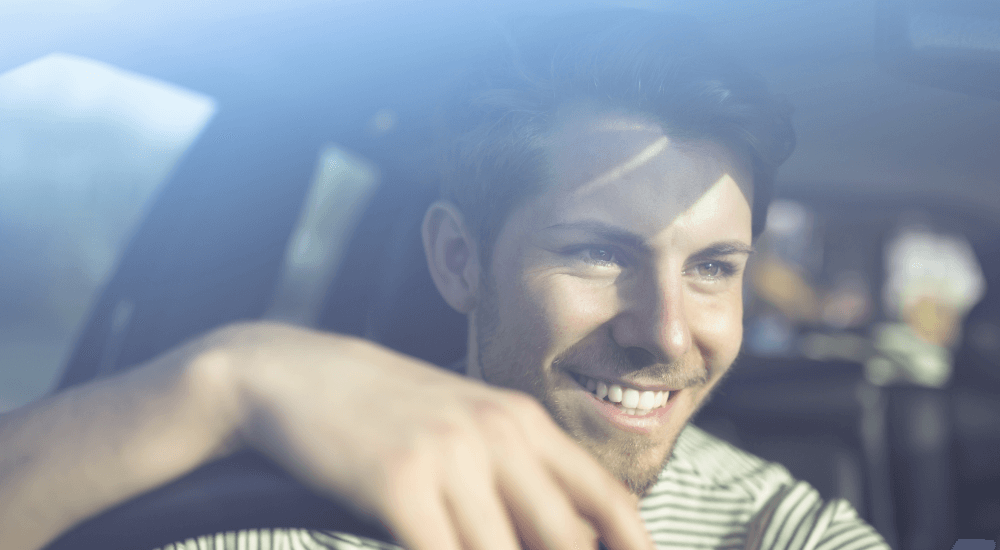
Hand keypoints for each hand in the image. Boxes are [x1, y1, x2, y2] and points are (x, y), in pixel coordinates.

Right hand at [205, 322, 653, 549]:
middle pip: (564, 540)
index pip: (604, 499)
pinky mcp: (400, 482)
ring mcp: (450, 456)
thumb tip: (563, 536)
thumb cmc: (382, 407)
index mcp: (520, 419)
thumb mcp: (463, 421)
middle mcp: (497, 433)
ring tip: (461, 549)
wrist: (294, 375)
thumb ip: (515, 472)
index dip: (632, 549)